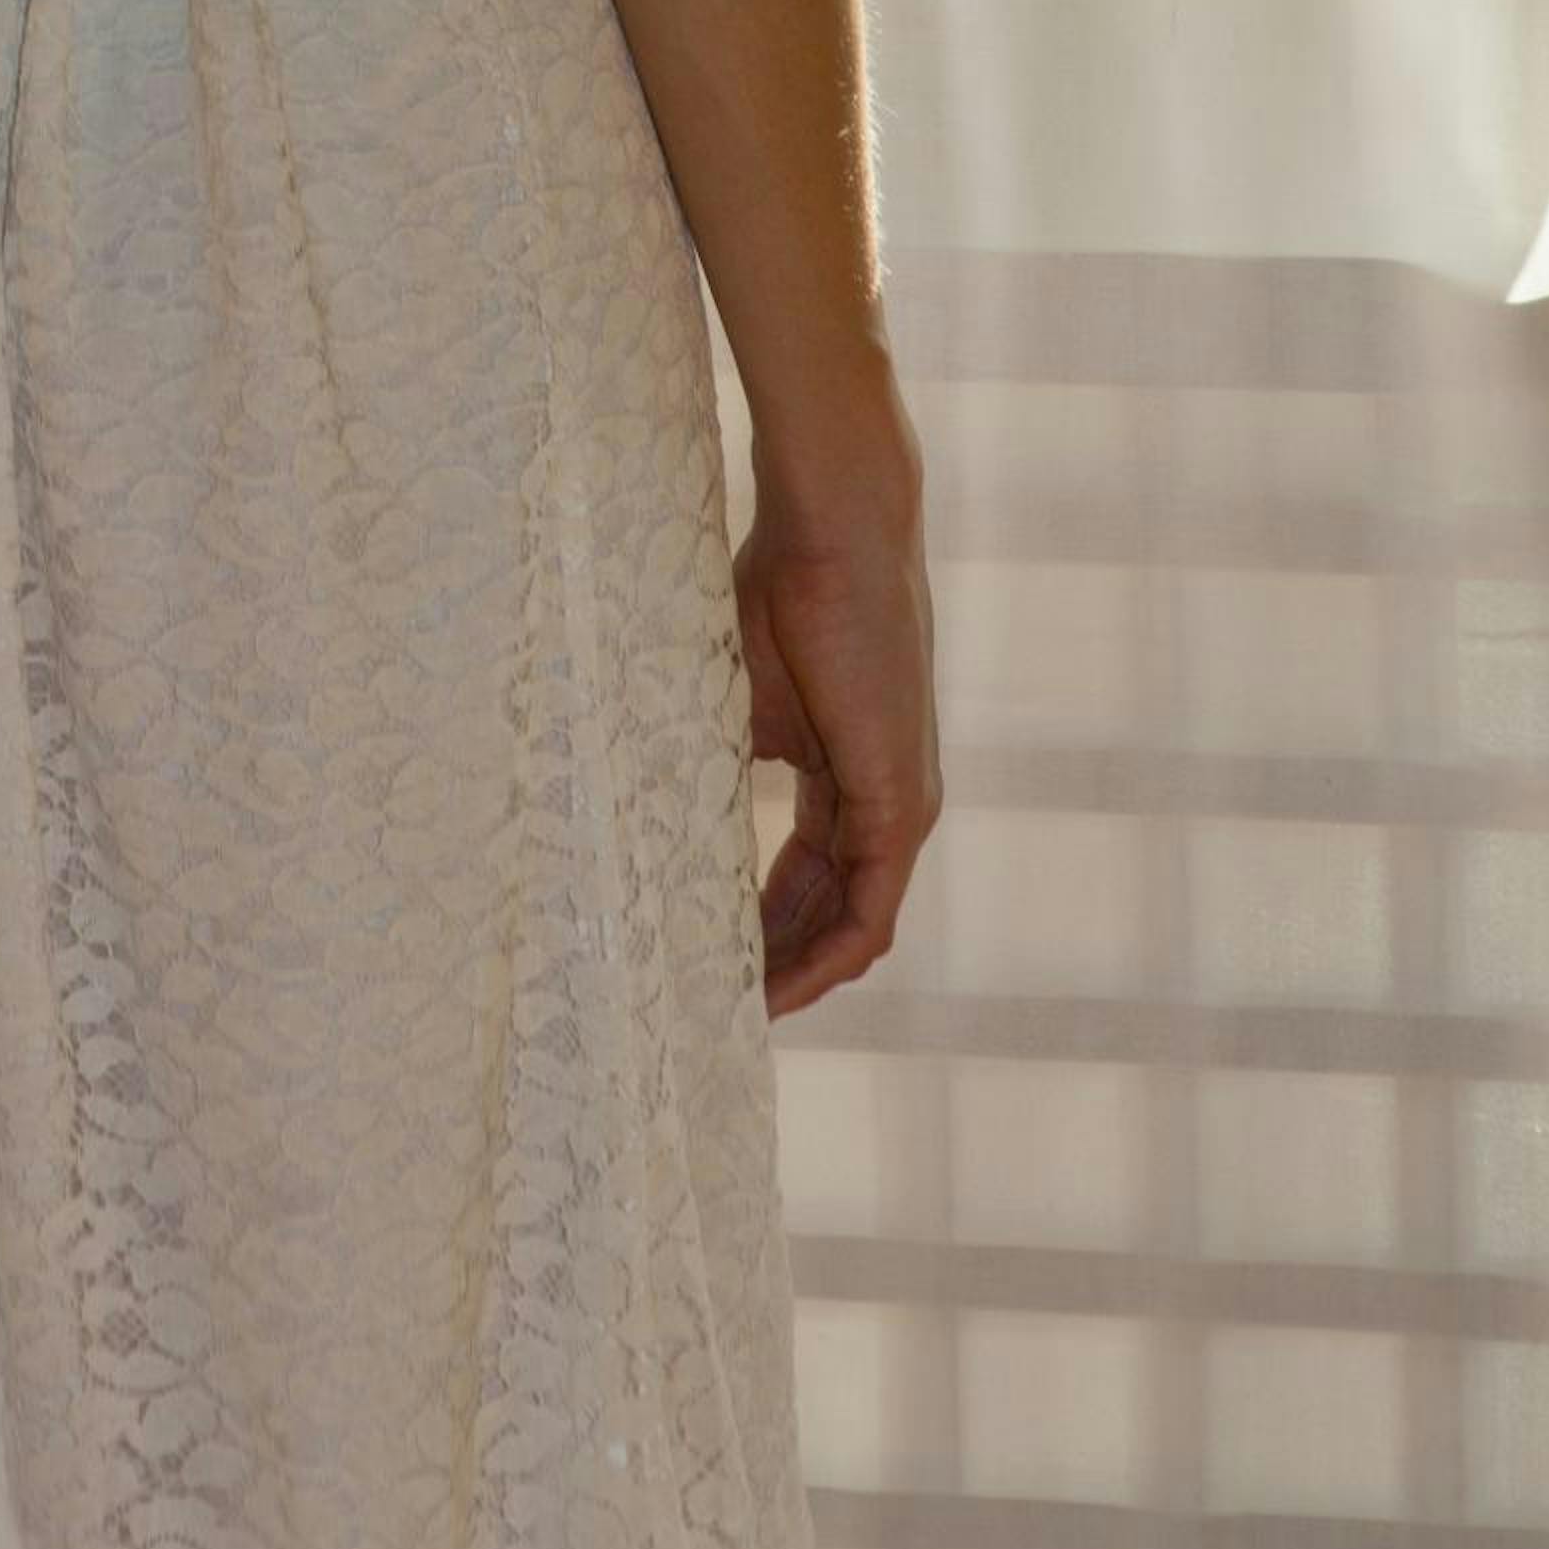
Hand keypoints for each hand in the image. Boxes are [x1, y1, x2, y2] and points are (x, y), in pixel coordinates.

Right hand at [737, 488, 938, 1017]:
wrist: (830, 534)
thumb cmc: (778, 592)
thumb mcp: (733, 699)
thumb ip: (714, 762)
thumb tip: (646, 813)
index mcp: (842, 773)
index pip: (804, 875)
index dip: (757, 924)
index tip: (704, 961)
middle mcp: (881, 802)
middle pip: (826, 912)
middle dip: (772, 964)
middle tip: (709, 1009)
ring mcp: (898, 808)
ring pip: (849, 927)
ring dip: (795, 975)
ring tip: (732, 1014)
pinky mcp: (902, 808)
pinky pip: (869, 915)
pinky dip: (824, 959)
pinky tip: (773, 988)